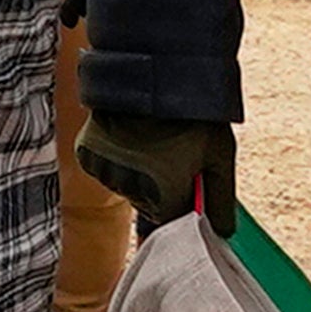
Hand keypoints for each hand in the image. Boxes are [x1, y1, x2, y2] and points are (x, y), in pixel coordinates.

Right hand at [76, 111, 236, 236]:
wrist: (150, 77)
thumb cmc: (192, 118)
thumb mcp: (219, 157)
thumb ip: (221, 199)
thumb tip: (224, 233)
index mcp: (164, 196)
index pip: (169, 218)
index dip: (179, 198)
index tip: (185, 177)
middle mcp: (130, 189)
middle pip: (144, 202)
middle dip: (156, 187)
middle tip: (167, 155)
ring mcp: (105, 170)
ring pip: (121, 185)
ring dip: (132, 173)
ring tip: (146, 141)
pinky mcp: (86, 154)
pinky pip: (99, 168)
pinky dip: (110, 159)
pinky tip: (124, 138)